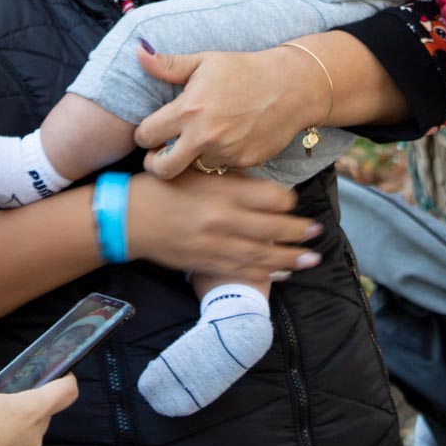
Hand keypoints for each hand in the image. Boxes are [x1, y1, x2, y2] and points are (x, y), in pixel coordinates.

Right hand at [126, 169, 321, 282]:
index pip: (272, 197)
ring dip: (291, 258)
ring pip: (263, 254)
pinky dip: (265, 274)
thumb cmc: (162, 188)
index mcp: (223, 190)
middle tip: (317, 232)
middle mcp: (224, 218)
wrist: (128, 217)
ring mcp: (216, 244)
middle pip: (274, 227)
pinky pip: (243, 271)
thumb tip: (261, 187)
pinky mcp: (207, 262)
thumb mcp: (197, 171)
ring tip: (311, 259)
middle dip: (299, 232)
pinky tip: (282, 274)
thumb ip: (230, 179)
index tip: (292, 202)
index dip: (288, 201)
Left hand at [133, 45, 321, 178]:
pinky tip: (227, 140)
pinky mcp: (245, 162)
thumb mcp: (205, 61)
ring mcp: (226, 153)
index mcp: (189, 109)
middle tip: (162, 154)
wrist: (292, 86)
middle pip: (162, 169)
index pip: (146, 136)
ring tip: (200, 141)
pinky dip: (219, 158)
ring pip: (194, 169)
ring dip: (192, 159)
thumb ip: (168, 64)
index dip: (144, 135)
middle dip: (156, 163)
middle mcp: (205, 136)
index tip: (151, 132)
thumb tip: (138, 51)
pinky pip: (222, 168)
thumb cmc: (245, 70)